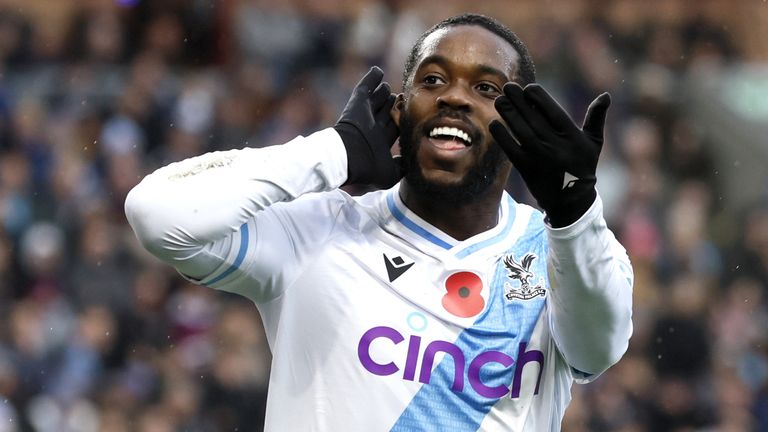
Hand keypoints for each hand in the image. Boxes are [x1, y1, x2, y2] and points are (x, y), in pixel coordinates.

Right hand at [334, 66, 400, 187]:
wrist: (349, 157)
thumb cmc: (368, 167)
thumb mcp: (390, 174)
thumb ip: (403, 166)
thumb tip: (412, 161)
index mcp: (380, 141)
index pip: (393, 128)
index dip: (401, 122)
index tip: (411, 117)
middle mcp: (374, 126)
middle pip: (386, 111)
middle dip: (394, 106)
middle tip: (402, 99)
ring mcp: (365, 113)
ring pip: (378, 99)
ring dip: (384, 92)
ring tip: (389, 88)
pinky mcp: (358, 102)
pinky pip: (366, 86)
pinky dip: (372, 78)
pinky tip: (378, 71)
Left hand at [489, 83, 609, 226]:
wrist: (571, 201)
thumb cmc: (582, 166)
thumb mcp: (594, 143)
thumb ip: (596, 118)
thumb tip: (606, 95)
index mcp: (572, 137)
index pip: (553, 111)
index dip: (539, 98)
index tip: (528, 88)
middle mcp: (556, 145)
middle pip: (533, 118)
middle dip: (519, 101)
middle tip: (508, 87)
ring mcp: (540, 157)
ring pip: (521, 130)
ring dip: (508, 114)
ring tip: (499, 100)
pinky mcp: (527, 169)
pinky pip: (511, 149)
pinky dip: (502, 136)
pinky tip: (494, 123)